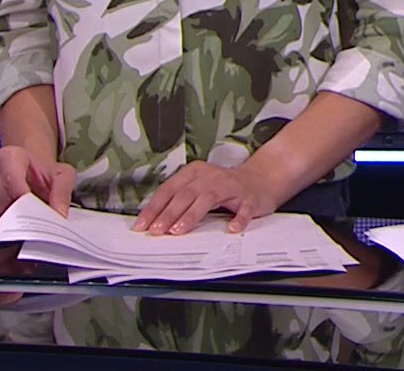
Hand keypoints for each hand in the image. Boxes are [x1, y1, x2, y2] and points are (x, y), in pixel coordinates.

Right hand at [0, 145, 74, 222]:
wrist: (33, 174)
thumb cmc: (44, 173)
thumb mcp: (62, 175)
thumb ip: (62, 191)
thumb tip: (58, 212)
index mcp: (10, 156)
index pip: (11, 178)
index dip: (23, 196)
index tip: (35, 206)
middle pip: (4, 196)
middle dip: (23, 208)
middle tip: (38, 212)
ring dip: (16, 216)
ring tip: (32, 211)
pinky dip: (10, 221)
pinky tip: (21, 215)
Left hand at [134, 160, 279, 235]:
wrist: (260, 180)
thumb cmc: (224, 188)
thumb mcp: (198, 189)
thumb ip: (179, 201)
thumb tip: (153, 222)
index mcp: (194, 173)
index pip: (169, 189)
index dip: (154, 207)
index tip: (142, 224)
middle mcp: (211, 177)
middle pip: (185, 194)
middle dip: (169, 213)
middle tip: (157, 230)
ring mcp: (231, 187)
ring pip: (207, 199)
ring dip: (191, 215)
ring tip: (178, 230)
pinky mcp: (249, 198)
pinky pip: (244, 209)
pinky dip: (239, 218)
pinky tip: (232, 228)